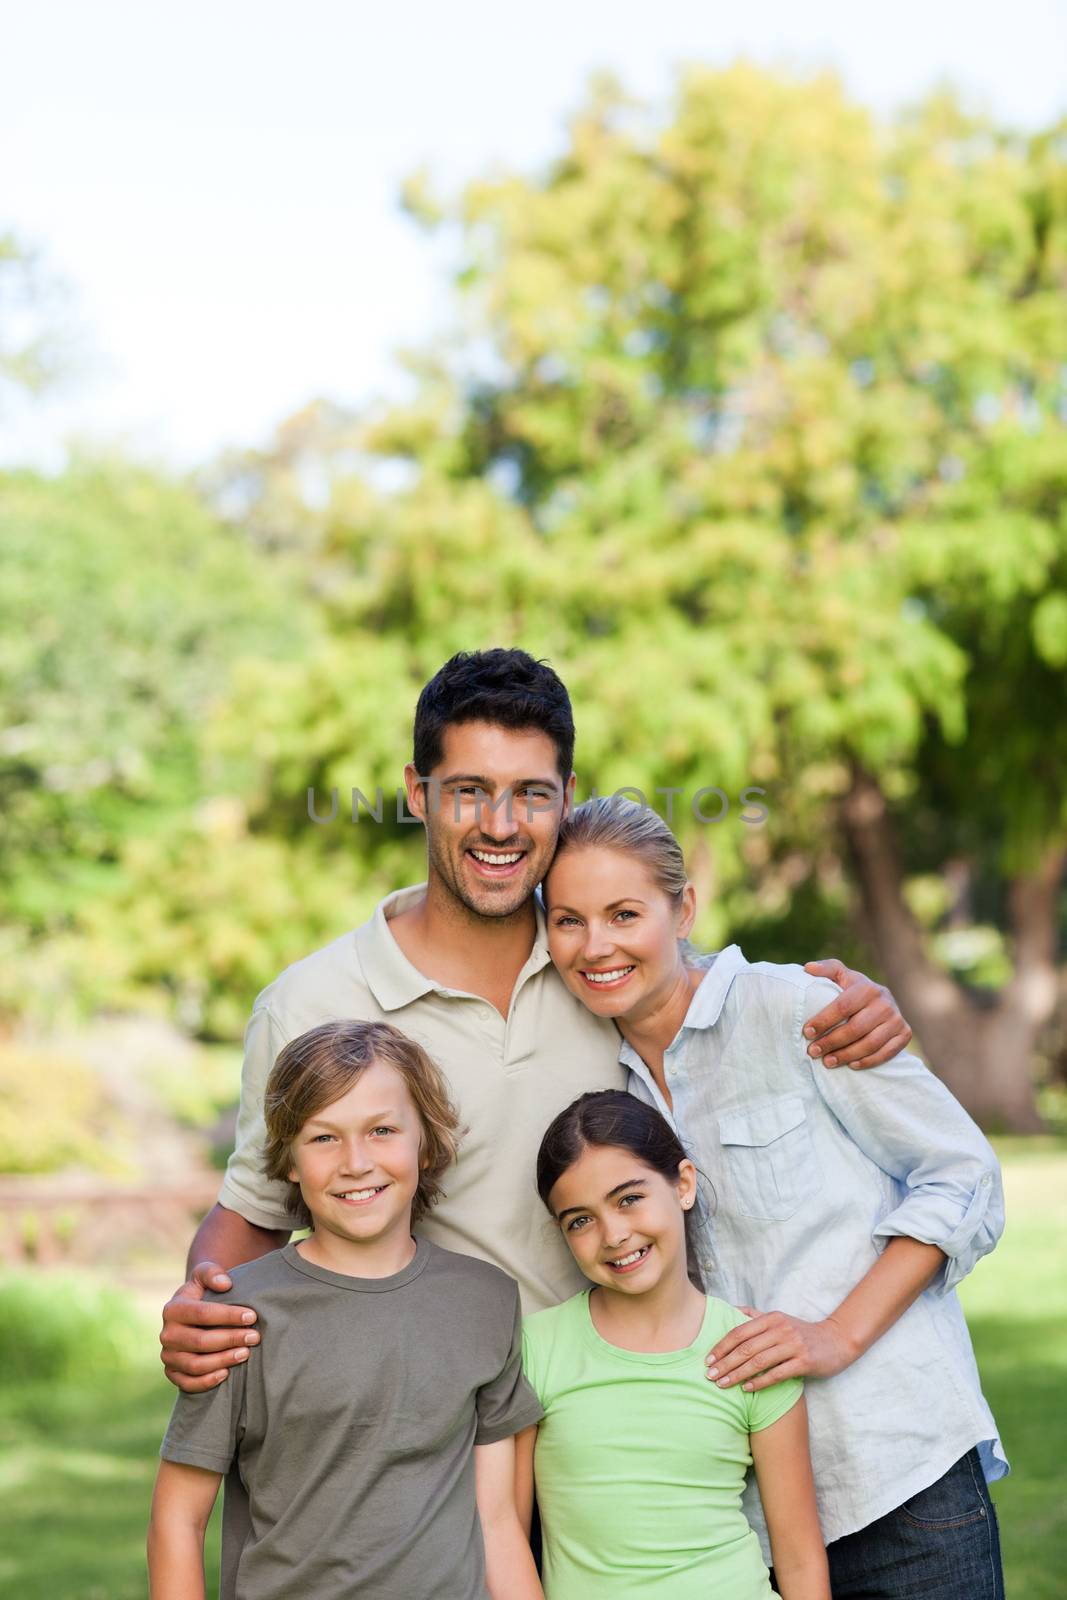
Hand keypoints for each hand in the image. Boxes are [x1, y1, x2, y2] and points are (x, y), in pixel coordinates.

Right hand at [159, 1261, 258, 1392]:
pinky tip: (226, 1373)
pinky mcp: (172, 1373)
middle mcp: (167, 1334)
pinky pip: (188, 1383)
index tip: (252, 1316)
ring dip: (223, 1360)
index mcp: (173, 1309)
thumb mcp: (205, 1274)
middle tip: (255, 1337)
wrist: (194, 1314)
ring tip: (245, 1353)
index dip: (229, 1316)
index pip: (202, 1314)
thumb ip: (212, 1273)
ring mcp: (168, 1356)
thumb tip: (225, 1284)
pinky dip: (207, 1381)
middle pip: (200, 1341)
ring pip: (195, 1365)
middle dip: (231, 1339)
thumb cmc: (204, 1293)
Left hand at [705, 1307, 857, 1391]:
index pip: (740, 1332)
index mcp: (772, 1318)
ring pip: (758, 1361)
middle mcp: (781, 1329)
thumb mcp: (780, 1318)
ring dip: (738, 1374)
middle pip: (746, 1348)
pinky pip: (777, 1373)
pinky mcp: (804, 1362)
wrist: (837, 1341)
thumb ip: (756, 1315)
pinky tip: (747, 1389)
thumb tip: (732, 1310)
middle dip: (725, 1363)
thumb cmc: (803, 1332)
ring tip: (723, 1384)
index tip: (707, 1359)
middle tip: (710, 1376)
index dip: (722, 1346)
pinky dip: (760, 1382)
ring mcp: (793, 1345)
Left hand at [802, 958, 911, 1068]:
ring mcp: (897, 1019)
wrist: (882, 1000)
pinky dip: (868, 1061)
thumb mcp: (841, 974)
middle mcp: (885, 1002)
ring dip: (846, 1055)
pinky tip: (851, 1065)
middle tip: (813, 1051)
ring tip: (827, 1062)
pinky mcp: (905, 1034)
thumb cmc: (853, 989)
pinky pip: (886, 1053)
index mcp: (867, 987)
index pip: (843, 1007)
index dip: (823, 1020)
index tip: (807, 1032)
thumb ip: (826, 969)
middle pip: (855, 1028)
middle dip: (831, 1042)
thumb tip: (808, 968)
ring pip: (870, 1044)